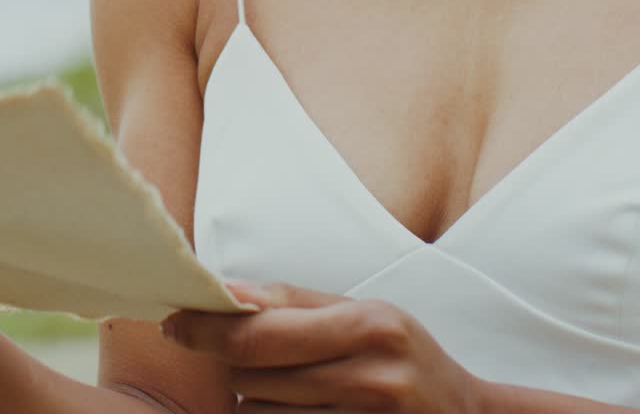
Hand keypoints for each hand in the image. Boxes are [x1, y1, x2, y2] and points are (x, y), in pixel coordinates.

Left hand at [161, 278, 484, 411]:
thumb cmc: (409, 361)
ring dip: (259, 401)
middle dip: (237, 366)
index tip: (174, 321)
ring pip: (261, 413)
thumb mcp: (368, 316)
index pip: (263, 331)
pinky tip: (301, 412)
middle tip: (246, 356)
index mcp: (370, 326)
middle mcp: (369, 376)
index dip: (208, 328)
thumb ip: (299, 304)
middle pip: (254, 376)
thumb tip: (228, 292)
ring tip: (299, 390)